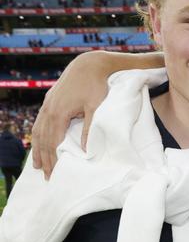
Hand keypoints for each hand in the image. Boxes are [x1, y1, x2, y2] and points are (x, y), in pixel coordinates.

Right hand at [31, 51, 110, 177]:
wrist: (89, 64)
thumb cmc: (96, 85)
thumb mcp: (96, 107)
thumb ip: (89, 129)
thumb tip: (86, 151)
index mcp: (59, 113)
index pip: (53, 144)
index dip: (54, 161)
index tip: (56, 175)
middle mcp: (48, 110)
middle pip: (44, 141)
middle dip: (45, 160)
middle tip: (48, 177)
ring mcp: (47, 105)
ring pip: (39, 132)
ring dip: (38, 150)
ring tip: (39, 166)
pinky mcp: (49, 101)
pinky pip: (40, 123)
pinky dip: (38, 136)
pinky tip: (39, 143)